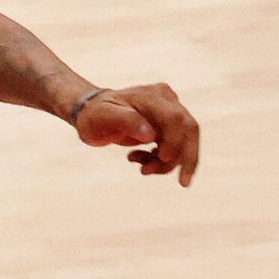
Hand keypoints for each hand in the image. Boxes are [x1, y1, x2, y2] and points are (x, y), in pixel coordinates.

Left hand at [74, 82, 200, 186]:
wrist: (89, 114)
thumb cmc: (94, 114)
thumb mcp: (103, 116)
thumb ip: (126, 121)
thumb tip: (151, 135)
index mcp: (152, 96)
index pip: (176, 119)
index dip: (177, 141)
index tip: (163, 158)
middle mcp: (166, 101)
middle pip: (189, 131)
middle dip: (186, 158)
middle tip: (182, 183)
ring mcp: (168, 113)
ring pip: (184, 143)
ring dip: (167, 163)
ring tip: (142, 168)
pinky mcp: (167, 127)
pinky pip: (176, 148)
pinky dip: (162, 161)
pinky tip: (139, 160)